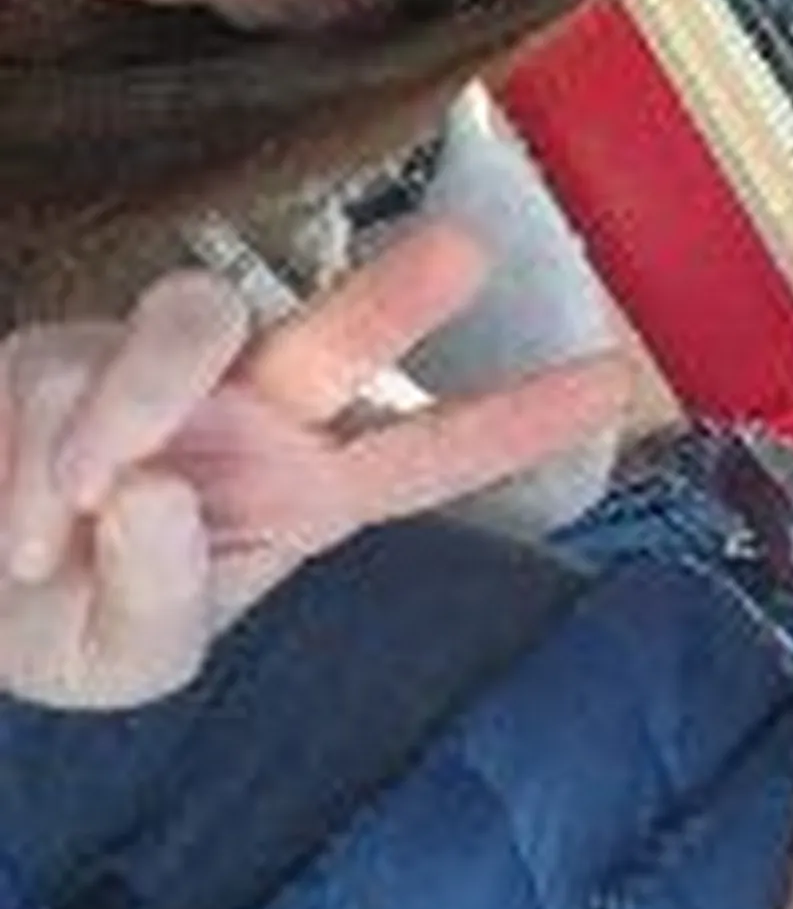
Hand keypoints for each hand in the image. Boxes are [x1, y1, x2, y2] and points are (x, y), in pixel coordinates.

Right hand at [0, 221, 626, 709]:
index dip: (520, 418)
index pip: (431, 453)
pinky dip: (31, 457)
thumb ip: (160, 599)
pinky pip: (62, 373)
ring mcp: (165, 373)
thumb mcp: (130, 659)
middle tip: (463, 250)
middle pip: (340, 339)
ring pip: (192, 317)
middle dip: (398, 296)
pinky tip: (20, 530)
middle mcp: (256, 414)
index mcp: (309, 492)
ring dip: (132, 402)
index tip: (617, 378)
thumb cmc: (73, 624)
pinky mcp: (62, 352)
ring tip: (71, 508)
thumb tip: (156, 492)